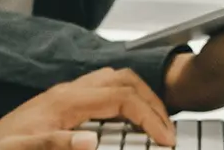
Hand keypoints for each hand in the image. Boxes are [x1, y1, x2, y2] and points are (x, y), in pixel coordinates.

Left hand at [0, 67, 175, 148]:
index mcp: (66, 102)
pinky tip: (130, 124)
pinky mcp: (65, 103)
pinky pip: (105, 91)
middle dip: (152, 102)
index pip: (121, 97)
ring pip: (116, 81)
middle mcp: (69, 92)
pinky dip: (126, 101)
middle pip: (124, 80)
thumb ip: (56, 145)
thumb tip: (92, 142)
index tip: (165, 139)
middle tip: (167, 131)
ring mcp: (68, 94)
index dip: (149, 116)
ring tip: (156, 125)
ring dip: (141, 98)